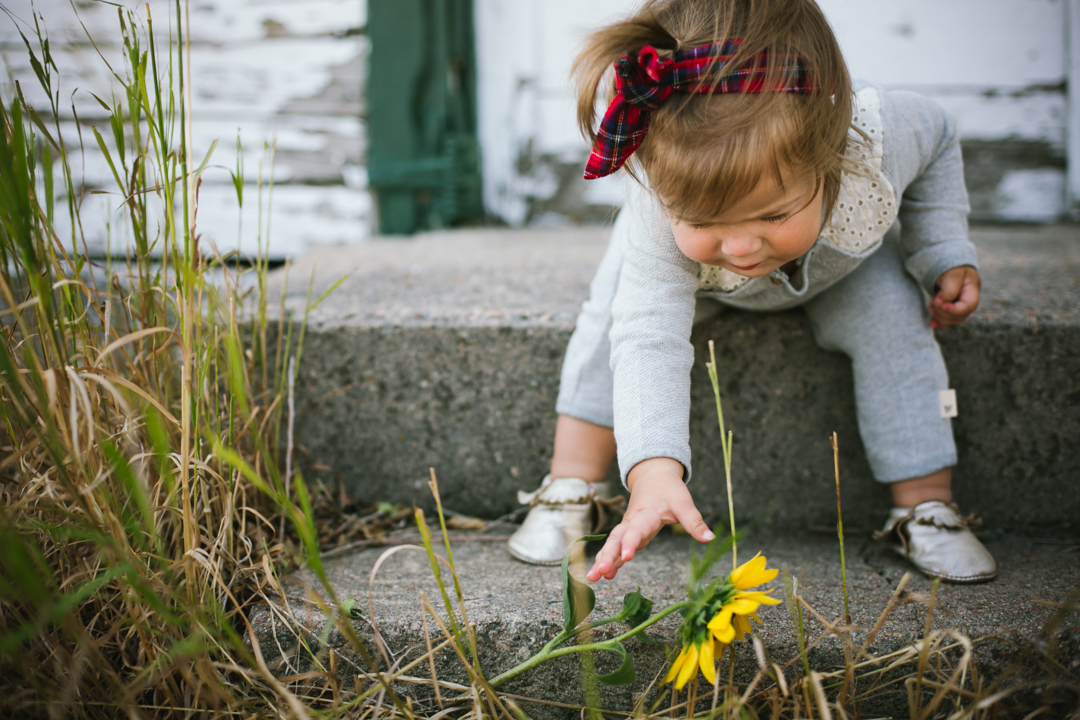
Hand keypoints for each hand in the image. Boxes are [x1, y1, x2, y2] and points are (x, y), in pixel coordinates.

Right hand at [586, 458, 713, 581]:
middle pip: (617, 538)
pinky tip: (604, 575)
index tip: (627, 557)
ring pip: (612, 543)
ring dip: (603, 560)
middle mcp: (632, 521)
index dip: (631, 543)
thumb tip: (709, 538)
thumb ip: (694, 521)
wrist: (653, 475)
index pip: (636, 530)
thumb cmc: (669, 489)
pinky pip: (615, 546)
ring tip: (594, 577)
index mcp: (646, 514)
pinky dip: (609, 559)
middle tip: (600, 572)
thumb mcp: (683, 502)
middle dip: (608, 555)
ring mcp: (628, 527)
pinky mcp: (627, 533)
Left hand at [929, 265, 979, 328]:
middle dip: (942, 311)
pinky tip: (931, 323)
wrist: (950, 269)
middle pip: (959, 316)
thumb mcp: (952, 275)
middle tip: (934, 299)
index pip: (968, 306)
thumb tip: (944, 303)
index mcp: (972, 291)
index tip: (943, 305)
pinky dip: (938, 323)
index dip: (955, 310)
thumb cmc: (953, 270)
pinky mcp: (953, 311)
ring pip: (952, 321)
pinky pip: (947, 322)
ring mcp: (962, 308)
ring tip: (931, 303)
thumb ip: (950, 289)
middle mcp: (969, 302)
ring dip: (938, 315)